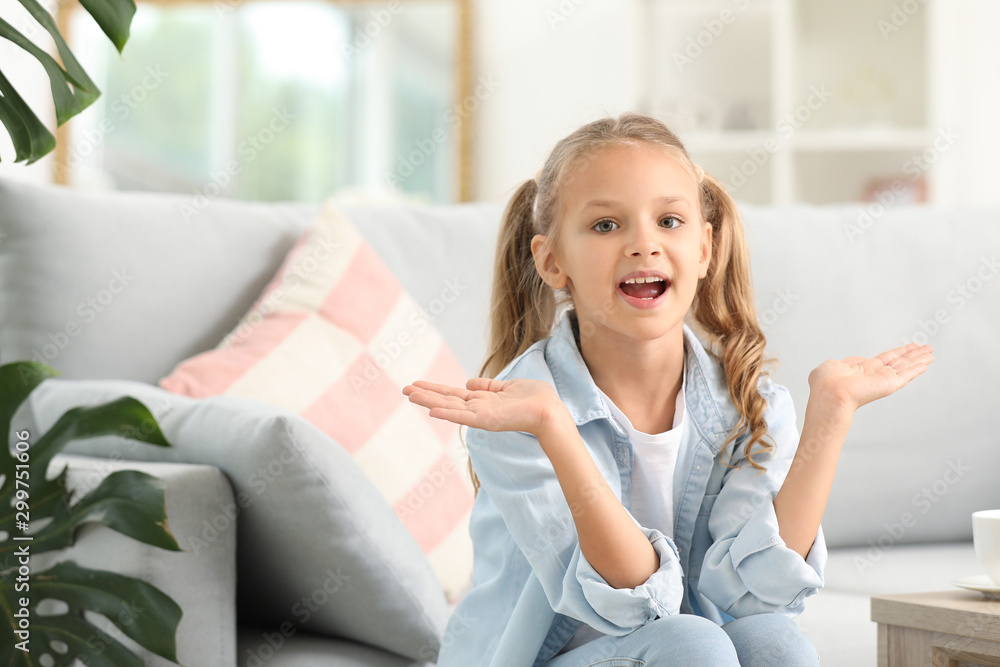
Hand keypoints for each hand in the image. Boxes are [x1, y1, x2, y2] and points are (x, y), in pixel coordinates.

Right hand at [402, 377, 566, 437]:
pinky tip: (432, 410)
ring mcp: (480, 415)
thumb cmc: (534, 398)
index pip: (453, 394)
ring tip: (410, 395)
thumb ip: (487, 386)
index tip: (416, 384)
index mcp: (482, 400)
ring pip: (449, 407)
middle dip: (425, 394)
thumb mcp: (507, 386)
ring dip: (429, 400)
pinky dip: (448, 413)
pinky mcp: (487, 420)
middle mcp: (478, 409)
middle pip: (446, 400)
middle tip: (404, 389)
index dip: (434, 389)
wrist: (549, 410)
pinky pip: (463, 417)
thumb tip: (468, 382)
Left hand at [807, 342, 933, 412]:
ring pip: (905, 366)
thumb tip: (851, 362)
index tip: (906, 348)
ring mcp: (883, 380)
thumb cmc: (825, 383)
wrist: (829, 394)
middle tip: (926, 347)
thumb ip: (845, 363)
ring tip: (931, 352)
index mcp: (860, 370)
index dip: (895, 353)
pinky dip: (916, 368)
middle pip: (898, 361)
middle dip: (911, 354)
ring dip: (918, 359)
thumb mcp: (833, 366)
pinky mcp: (889, 384)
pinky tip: (926, 363)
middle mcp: (874, 375)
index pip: (883, 359)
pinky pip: (906, 374)